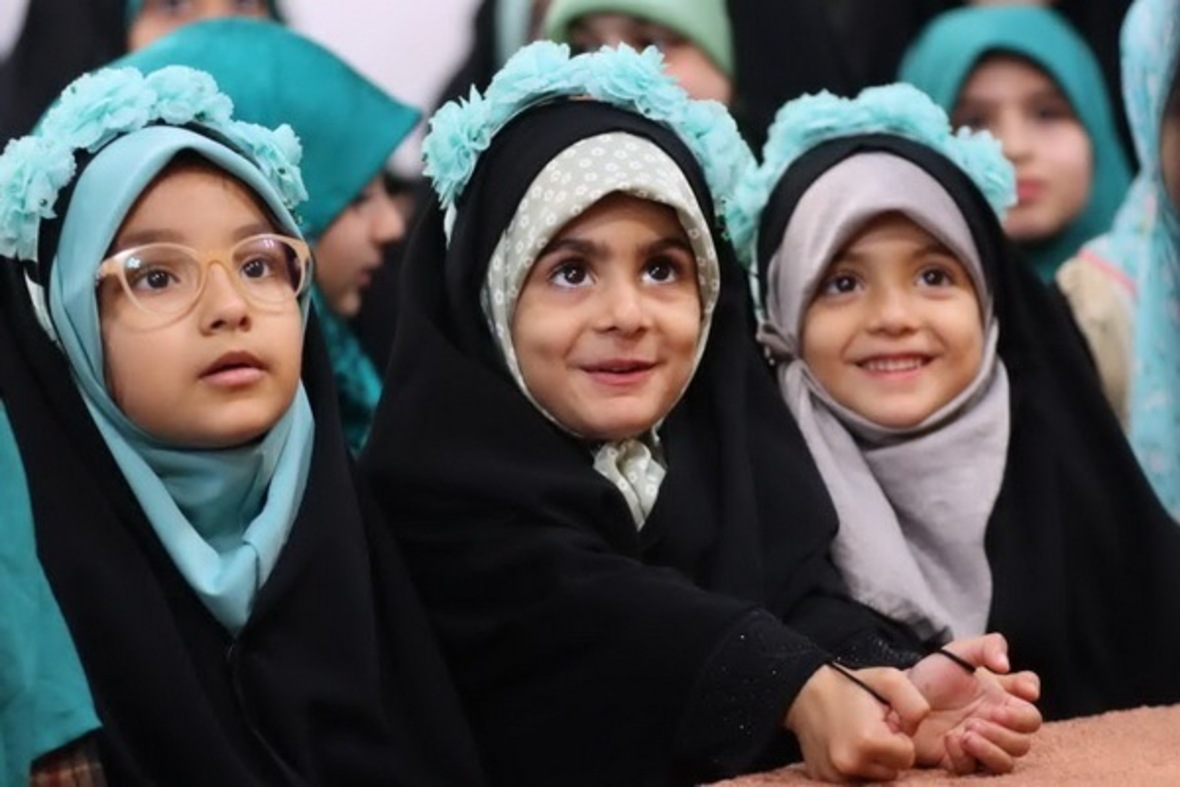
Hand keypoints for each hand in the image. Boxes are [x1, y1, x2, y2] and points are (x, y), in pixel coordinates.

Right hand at [784, 664, 926, 781]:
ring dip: (873, 763)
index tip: (884, 723)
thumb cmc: (850, 685)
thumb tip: (913, 733)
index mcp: (867, 741)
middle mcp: (850, 764)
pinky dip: (856, 768)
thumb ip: (915, 706)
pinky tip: (848, 748)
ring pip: (875, 780)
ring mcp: (834, 776)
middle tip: (871, 729)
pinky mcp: (822, 780)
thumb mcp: (889, 680)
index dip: (900, 738)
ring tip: (859, 738)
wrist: (805, 692)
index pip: (907, 756)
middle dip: (888, 753)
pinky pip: (854, 781)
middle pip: (892, 772)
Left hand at [907, 633, 1041, 774]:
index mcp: (1001, 700)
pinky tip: (950, 740)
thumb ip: (988, 646)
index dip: (1028, 706)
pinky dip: (967, 756)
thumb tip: (1005, 664)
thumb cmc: (932, 674)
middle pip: (1025, 740)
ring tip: (967, 731)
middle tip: (979, 718)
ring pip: (1007, 761)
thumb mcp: (959, 651)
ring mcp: (979, 744)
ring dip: (992, 747)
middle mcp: (995, 725)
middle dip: (1008, 731)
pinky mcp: (960, 760)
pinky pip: (975, 769)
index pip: (1031, 709)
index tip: (1019, 693)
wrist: (899, 696)